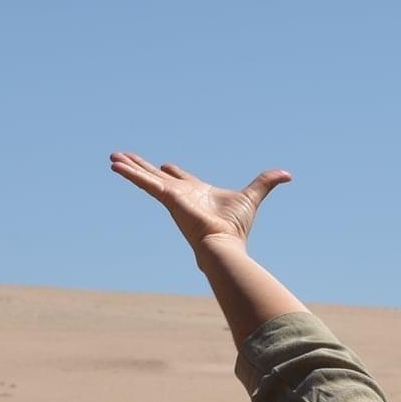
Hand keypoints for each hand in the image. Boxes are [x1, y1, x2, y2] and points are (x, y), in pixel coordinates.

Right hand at [109, 152, 290, 252]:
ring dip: (130, 167)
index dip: (173, 171)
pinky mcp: (167, 198)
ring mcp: (172, 196)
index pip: (180, 178)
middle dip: (142, 166)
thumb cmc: (236, 227)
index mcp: (196, 193)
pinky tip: (115, 164)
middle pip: (157, 176)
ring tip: (112, 157)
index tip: (164, 164)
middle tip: (125, 156)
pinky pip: (145, 182)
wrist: (224, 245)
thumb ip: (266, 182)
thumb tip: (287, 174)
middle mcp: (181, 194)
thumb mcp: (252, 196)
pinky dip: (130, 173)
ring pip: (147, 178)